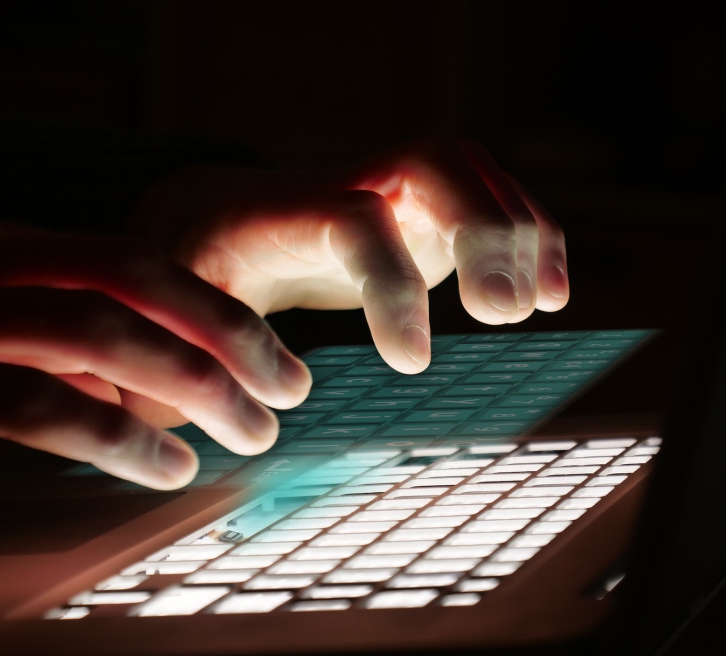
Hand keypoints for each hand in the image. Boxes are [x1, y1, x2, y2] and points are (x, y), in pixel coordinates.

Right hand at [0, 205, 310, 487]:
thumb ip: (19, 332)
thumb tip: (125, 371)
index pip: (124, 255)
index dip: (209, 302)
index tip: (266, 348)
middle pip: (131, 278)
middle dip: (226, 334)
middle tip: (290, 386)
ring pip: (96, 332)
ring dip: (190, 384)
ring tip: (249, 430)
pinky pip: (32, 401)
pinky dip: (113, 433)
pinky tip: (164, 465)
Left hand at [133, 136, 568, 374]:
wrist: (220, 220)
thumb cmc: (198, 277)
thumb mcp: (174, 315)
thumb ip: (184, 362)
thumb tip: (197, 424)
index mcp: (279, 211)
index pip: (352, 220)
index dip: (391, 284)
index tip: (410, 365)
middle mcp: (347, 182)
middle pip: (434, 162)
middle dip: (482, 230)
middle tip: (500, 316)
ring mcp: (392, 188)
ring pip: (474, 173)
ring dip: (519, 235)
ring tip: (531, 309)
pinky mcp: (424, 210)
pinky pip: (496, 200)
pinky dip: (534, 236)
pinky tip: (550, 294)